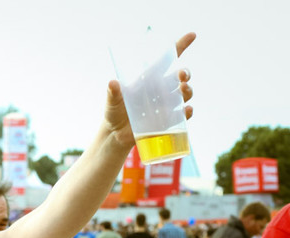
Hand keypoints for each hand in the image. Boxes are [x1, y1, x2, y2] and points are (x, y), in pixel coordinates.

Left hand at [105, 32, 195, 147]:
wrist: (116, 135)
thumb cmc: (114, 112)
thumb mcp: (112, 102)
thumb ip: (113, 93)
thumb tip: (112, 83)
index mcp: (149, 79)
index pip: (167, 60)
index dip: (180, 46)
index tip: (191, 35)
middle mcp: (161, 89)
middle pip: (180, 77)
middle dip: (185, 73)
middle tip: (182, 75)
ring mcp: (167, 104)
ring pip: (185, 93)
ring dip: (187, 90)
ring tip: (183, 90)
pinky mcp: (169, 120)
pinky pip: (183, 114)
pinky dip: (187, 112)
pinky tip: (186, 110)